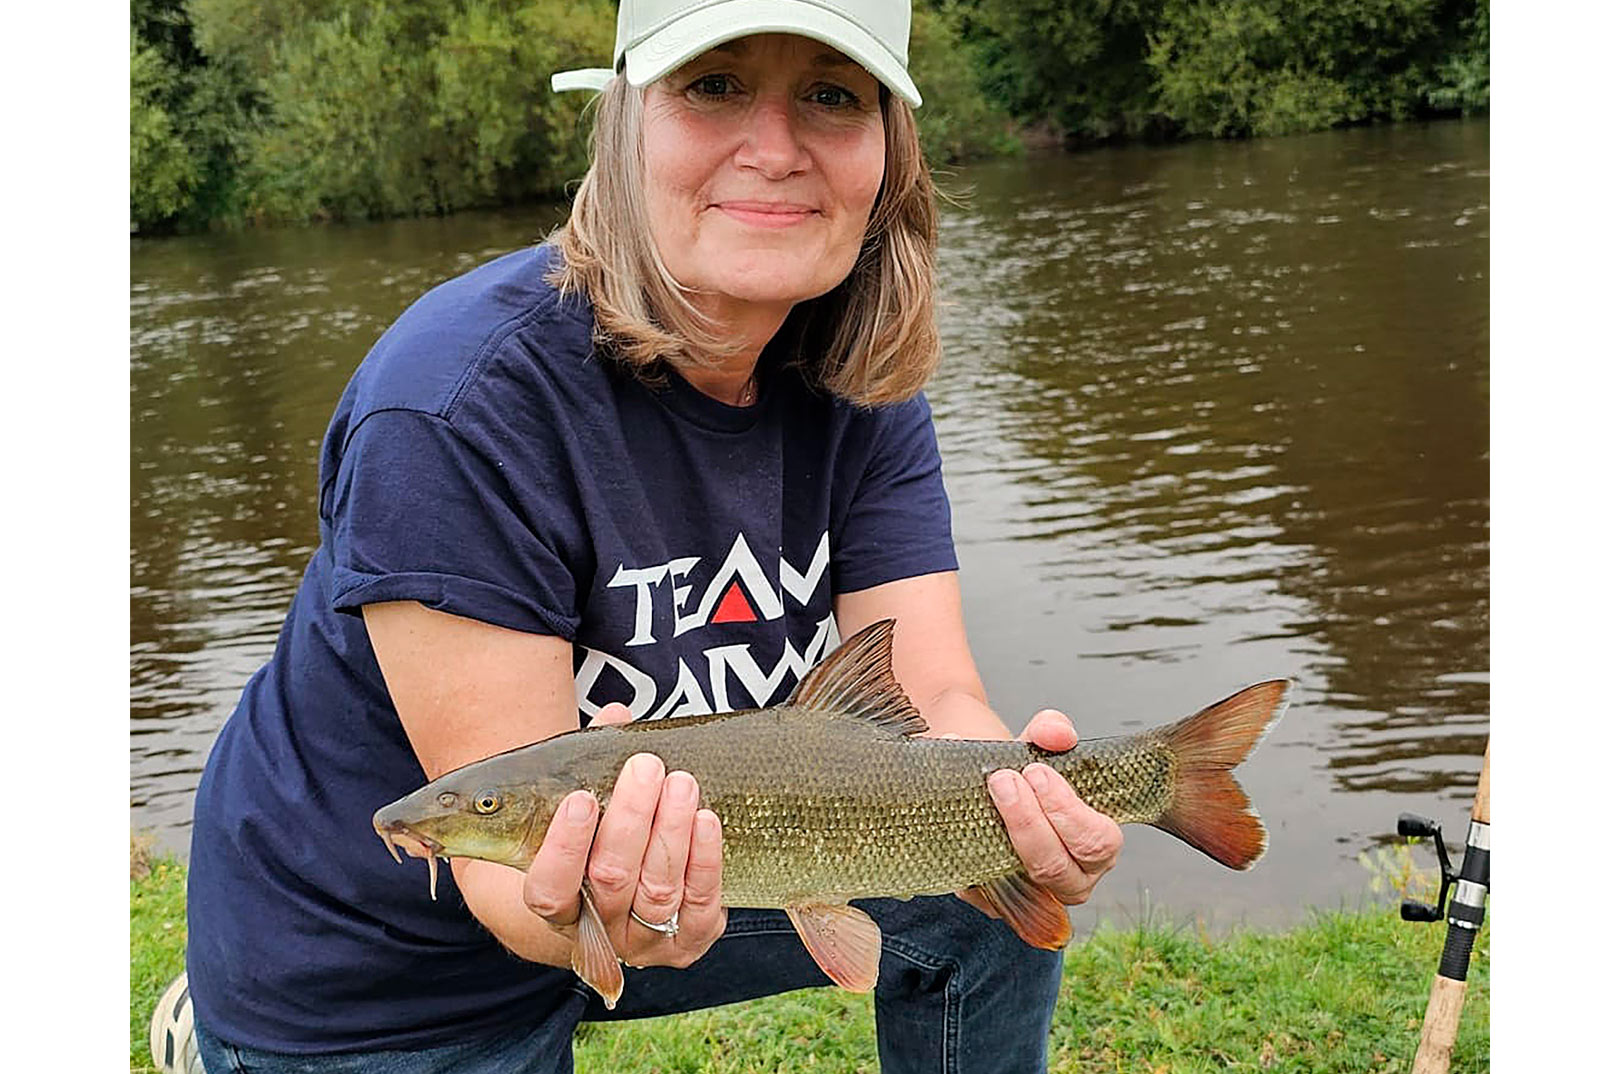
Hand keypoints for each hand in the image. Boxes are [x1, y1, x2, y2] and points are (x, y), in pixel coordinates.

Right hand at [519, 703, 726, 968]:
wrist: (625, 897)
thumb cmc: (600, 838)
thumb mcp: (584, 804)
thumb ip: (592, 761)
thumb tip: (616, 714)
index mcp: (557, 904)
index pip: (549, 889)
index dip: (564, 847)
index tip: (582, 798)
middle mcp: (597, 930)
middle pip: (611, 880)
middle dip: (631, 819)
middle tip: (646, 766)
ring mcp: (644, 941)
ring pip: (658, 891)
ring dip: (672, 832)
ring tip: (682, 783)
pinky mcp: (689, 941)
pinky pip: (701, 903)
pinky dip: (705, 860)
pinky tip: (706, 820)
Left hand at [963, 708, 1122, 913]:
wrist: (980, 780)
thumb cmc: (1022, 771)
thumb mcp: (1037, 744)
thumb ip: (1051, 731)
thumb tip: (1056, 733)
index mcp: (1095, 845)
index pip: (1099, 844)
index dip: (1068, 811)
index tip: (1036, 772)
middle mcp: (1069, 878)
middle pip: (1057, 869)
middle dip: (1030, 823)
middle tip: (1005, 780)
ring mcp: (1030, 893)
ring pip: (1022, 886)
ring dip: (1002, 837)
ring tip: (988, 791)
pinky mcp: (991, 898)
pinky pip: (979, 888)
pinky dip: (966, 851)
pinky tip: (958, 816)